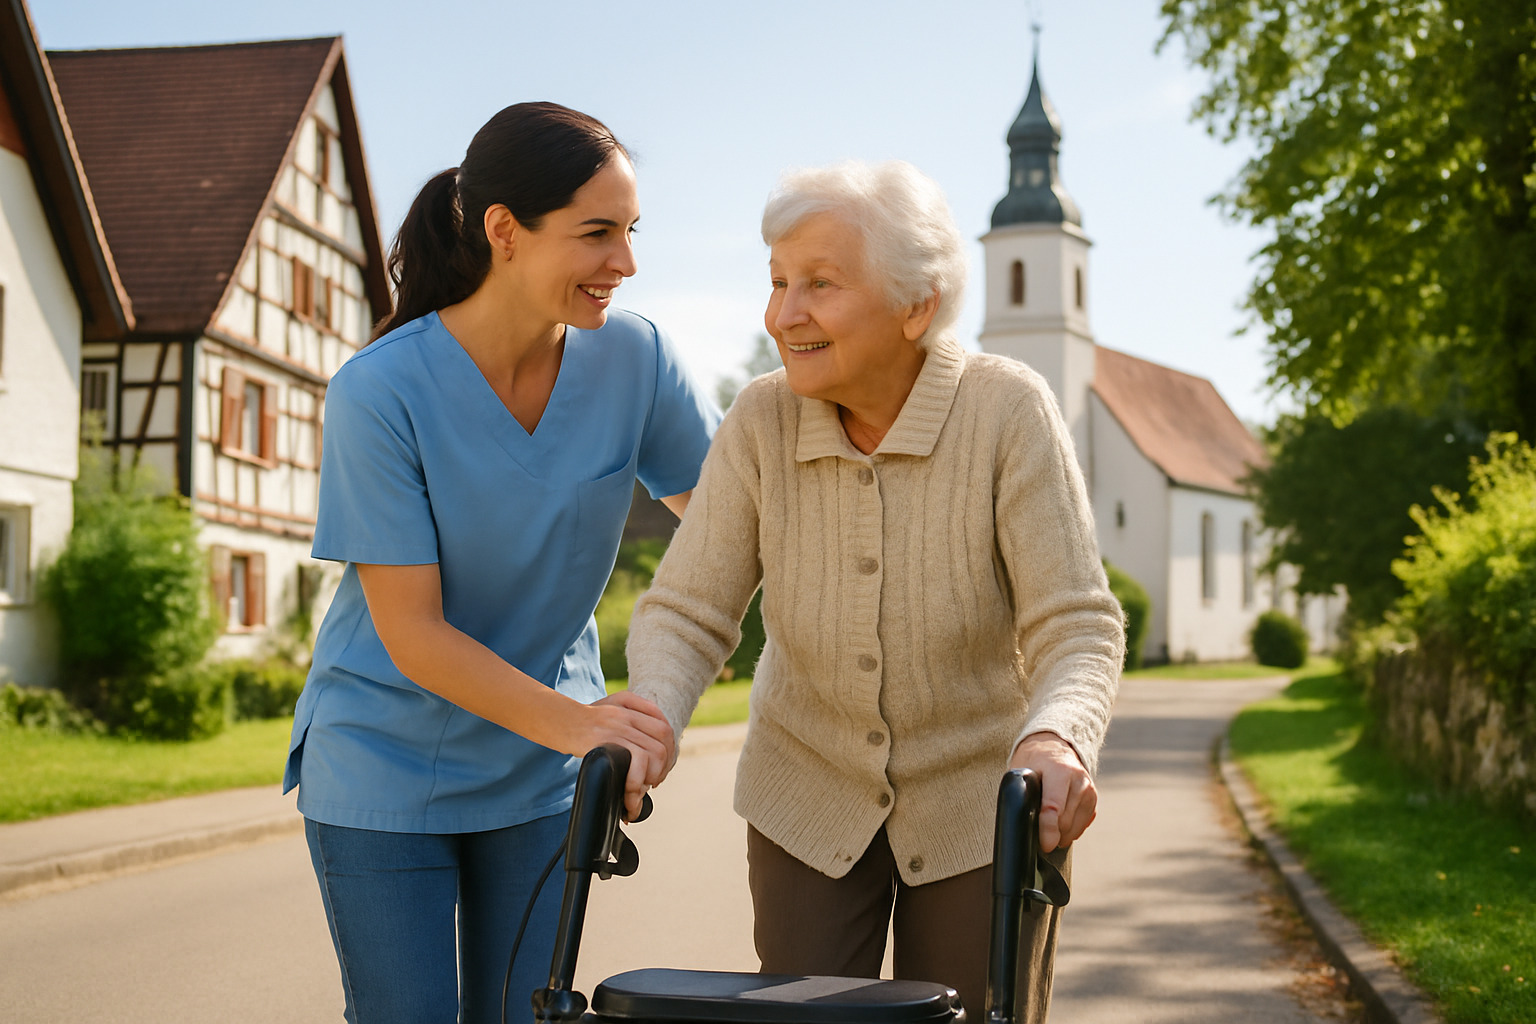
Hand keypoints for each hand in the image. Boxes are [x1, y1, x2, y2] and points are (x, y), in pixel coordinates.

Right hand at [577, 691, 675, 820]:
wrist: (557, 722)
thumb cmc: (584, 721)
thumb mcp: (610, 706)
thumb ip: (634, 714)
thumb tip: (656, 747)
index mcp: (630, 703)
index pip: (665, 727)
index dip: (668, 751)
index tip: (660, 768)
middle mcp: (627, 713)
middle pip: (664, 741)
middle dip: (663, 767)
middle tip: (652, 782)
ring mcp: (617, 727)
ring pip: (655, 753)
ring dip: (653, 777)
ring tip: (639, 790)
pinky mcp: (607, 743)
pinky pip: (638, 761)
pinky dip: (639, 782)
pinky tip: (629, 793)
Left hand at [1008, 731, 1096, 852]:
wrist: (1054, 747)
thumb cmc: (1033, 763)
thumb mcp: (1021, 772)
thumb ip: (1020, 795)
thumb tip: (1019, 826)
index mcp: (1059, 770)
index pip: (1053, 807)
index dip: (1048, 829)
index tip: (1045, 845)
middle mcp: (1079, 780)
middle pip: (1065, 822)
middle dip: (1050, 833)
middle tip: (1036, 831)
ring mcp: (1089, 790)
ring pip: (1074, 828)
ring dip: (1059, 834)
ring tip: (1046, 824)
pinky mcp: (1094, 800)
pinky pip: (1081, 826)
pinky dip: (1068, 830)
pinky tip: (1058, 819)